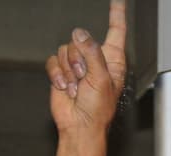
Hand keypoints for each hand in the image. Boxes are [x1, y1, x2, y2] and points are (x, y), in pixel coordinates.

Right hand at [45, 0, 127, 133]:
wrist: (79, 126)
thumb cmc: (97, 109)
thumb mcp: (101, 79)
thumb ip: (92, 53)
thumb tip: (80, 34)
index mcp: (112, 59)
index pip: (116, 30)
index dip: (117, 13)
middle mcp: (95, 59)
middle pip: (80, 40)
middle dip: (79, 60)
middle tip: (84, 79)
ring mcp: (77, 64)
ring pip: (65, 49)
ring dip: (69, 71)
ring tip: (76, 88)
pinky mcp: (61, 71)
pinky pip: (53, 61)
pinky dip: (57, 75)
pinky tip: (65, 88)